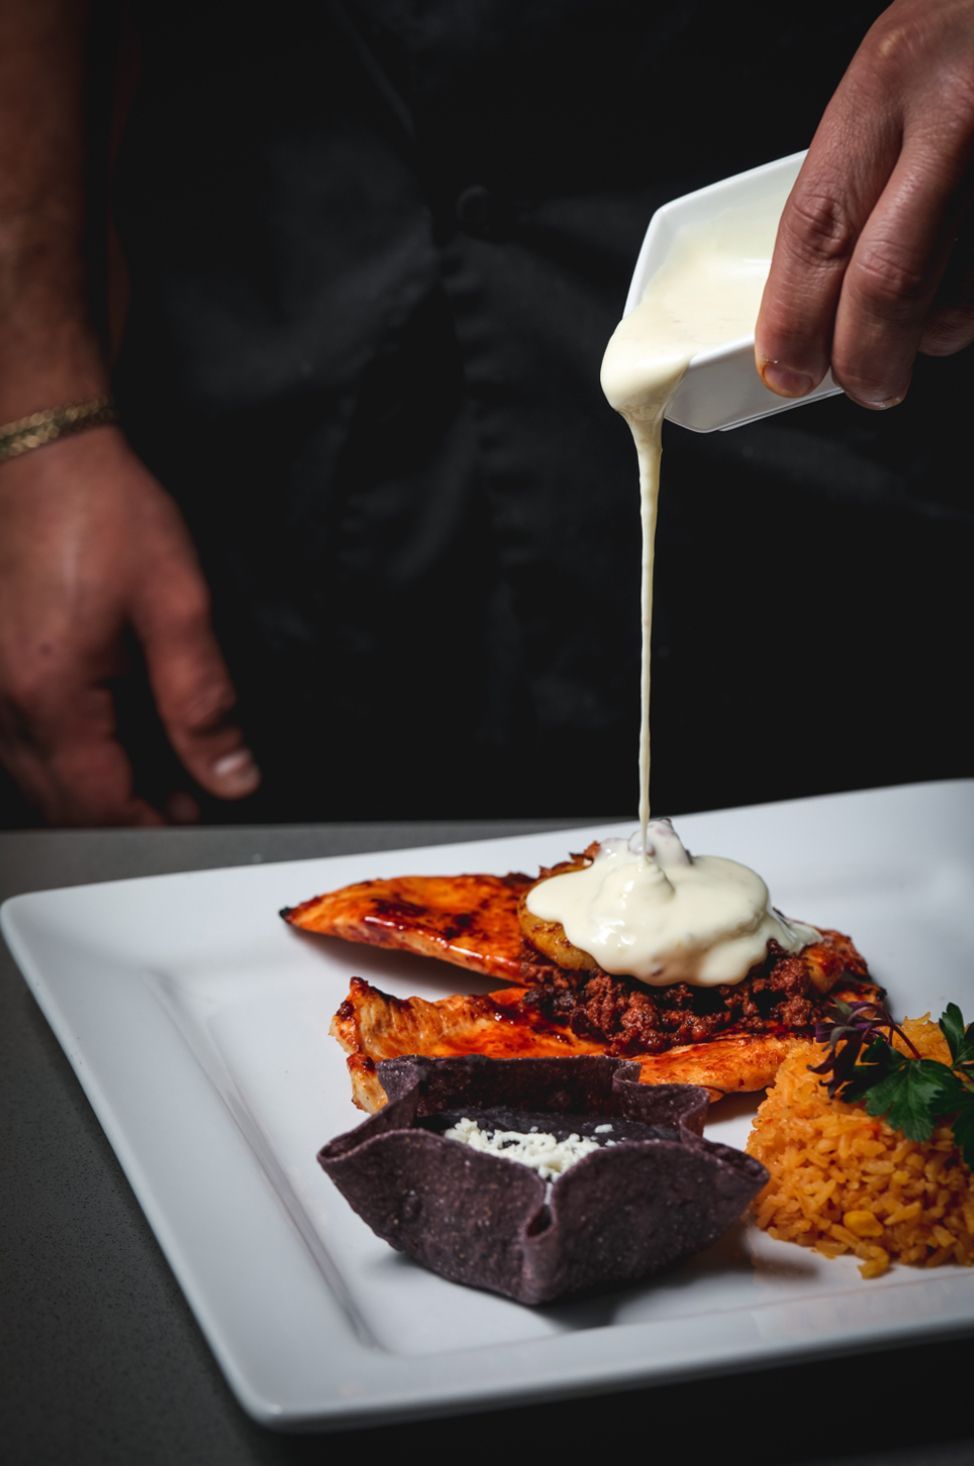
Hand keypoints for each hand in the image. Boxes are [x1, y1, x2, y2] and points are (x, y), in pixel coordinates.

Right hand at [0, 428, 259, 824]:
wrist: (40, 447)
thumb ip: (202, 701)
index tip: (195, 823)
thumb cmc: (100, 509)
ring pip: (36, 778)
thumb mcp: (176, 604)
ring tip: (159, 772)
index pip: (98, 805)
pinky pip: (23, 740)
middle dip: (124, 816)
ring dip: (95, 789)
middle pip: (60, 804)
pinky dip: (69, 755)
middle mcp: (5, 701)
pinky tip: (110, 734)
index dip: (151, 829)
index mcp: (51, 694)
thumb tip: (230, 772)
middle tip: (186, 801)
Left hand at [755, 0, 973, 409]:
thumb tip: (810, 295)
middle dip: (864, 358)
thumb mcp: (897, 73)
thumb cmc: (968, 33)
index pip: (818, 226)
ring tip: (922, 333)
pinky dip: (971, 307)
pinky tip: (962, 292)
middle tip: (862, 385)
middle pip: (887, 279)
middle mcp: (953, 111)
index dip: (793, 318)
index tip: (784, 369)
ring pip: (956, 296)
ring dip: (932, 337)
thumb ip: (859, 169)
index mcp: (886, 83)